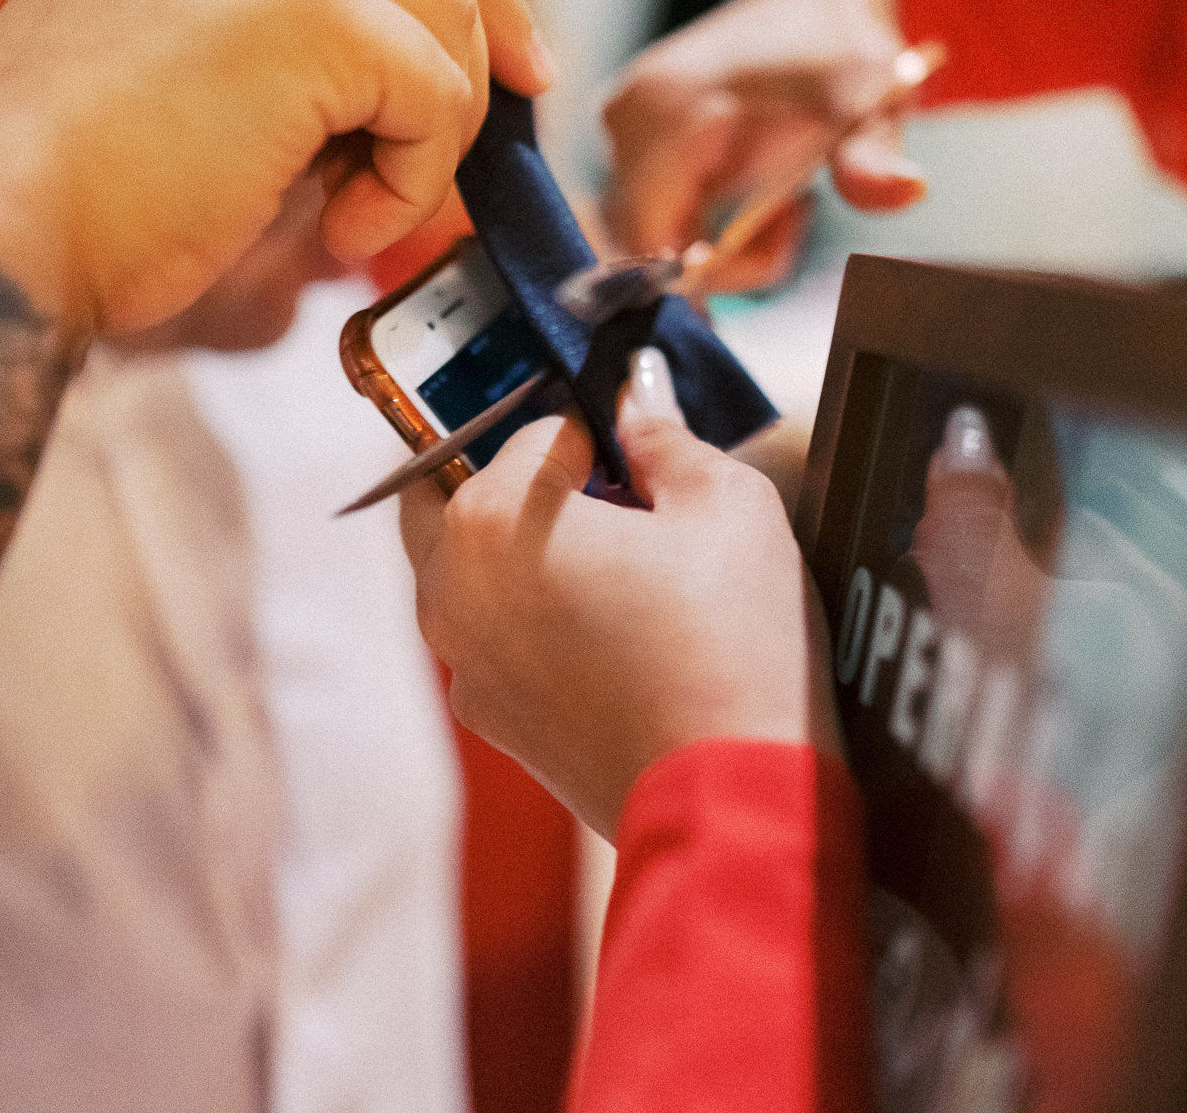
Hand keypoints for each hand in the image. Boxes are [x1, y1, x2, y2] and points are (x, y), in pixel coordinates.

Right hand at [0, 0, 550, 335]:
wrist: (0, 219)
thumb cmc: (91, 165)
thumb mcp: (210, 43)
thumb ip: (316, 15)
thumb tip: (447, 59)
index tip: (517, 67)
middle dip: (471, 78)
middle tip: (447, 167)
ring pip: (455, 34)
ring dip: (427, 146)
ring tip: (348, 210)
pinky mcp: (314, 9)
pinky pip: (439, 102)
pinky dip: (410, 185)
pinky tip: (337, 225)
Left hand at [401, 348, 839, 839]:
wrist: (731, 791)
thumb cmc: (734, 639)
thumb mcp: (726, 505)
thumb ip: (667, 436)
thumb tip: (640, 395)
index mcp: (493, 516)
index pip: (536, 432)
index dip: (599, 433)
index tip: (644, 452)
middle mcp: (452, 586)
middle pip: (454, 490)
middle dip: (516, 476)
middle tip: (600, 485)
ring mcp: (464, 660)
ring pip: (464, 569)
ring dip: (513, 547)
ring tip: (610, 558)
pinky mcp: (493, 718)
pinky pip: (493, 637)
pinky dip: (530, 618)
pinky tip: (611, 632)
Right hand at [602, 0, 926, 291]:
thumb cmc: (844, 47)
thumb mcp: (868, 104)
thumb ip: (873, 156)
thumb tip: (906, 191)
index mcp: (667, 108)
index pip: (650, 239)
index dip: (709, 273)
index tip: (778, 252)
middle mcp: (629, 117)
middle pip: (645, 244)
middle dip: (720, 263)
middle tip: (790, 228)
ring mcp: (625, 125)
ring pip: (649, 236)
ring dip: (715, 247)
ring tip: (784, 209)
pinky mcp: (635, 135)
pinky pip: (654, 213)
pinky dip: (705, 228)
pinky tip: (758, 202)